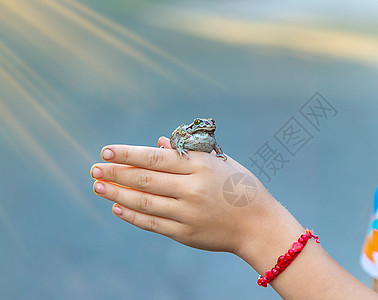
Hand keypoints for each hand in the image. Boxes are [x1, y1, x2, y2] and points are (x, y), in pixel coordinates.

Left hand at [90, 137, 275, 253]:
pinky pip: (152, 223)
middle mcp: (192, 189)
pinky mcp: (185, 233)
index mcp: (201, 167)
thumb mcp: (219, 163)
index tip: (106, 151)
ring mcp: (188, 213)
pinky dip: (132, 215)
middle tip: (95, 169)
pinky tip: (117, 207)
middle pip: (145, 179)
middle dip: (116, 173)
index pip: (156, 158)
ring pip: (144, 201)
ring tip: (98, 186)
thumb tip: (156, 145)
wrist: (259, 224)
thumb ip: (187, 154)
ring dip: (117, 193)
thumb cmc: (240, 187)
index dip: (128, 154)